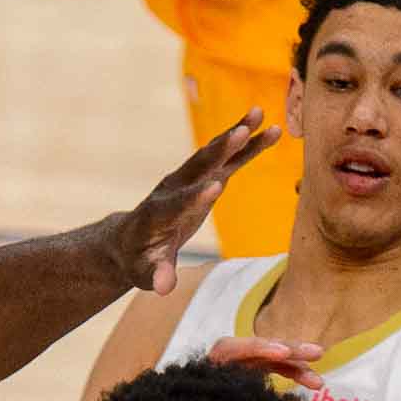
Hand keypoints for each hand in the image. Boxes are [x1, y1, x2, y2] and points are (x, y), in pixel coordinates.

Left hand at [110, 109, 280, 294]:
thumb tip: (165, 287)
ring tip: (259, 113)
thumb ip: (157, 276)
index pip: (179, 204)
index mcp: (159, 215)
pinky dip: (248, 145)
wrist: (131, 240)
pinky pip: (229, 160)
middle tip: (239, 132)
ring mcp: (189, 181)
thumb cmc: (140, 260)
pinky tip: (269, 130)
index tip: (215, 188)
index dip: (195, 197)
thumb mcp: (145, 274)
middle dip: (218, 151)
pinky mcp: (204, 179)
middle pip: (198, 167)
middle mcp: (173, 190)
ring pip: (214, 154)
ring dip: (236, 133)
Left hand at [209, 336, 324, 390]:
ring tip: (318, 382)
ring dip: (299, 366)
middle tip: (317, 353)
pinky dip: (294, 372)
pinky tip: (312, 381)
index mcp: (211, 361)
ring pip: (274, 357)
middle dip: (290, 350)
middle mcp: (228, 356)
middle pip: (261, 347)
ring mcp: (243, 361)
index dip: (260, 348)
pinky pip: (276, 367)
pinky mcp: (254, 369)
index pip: (235, 347)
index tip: (282, 353)